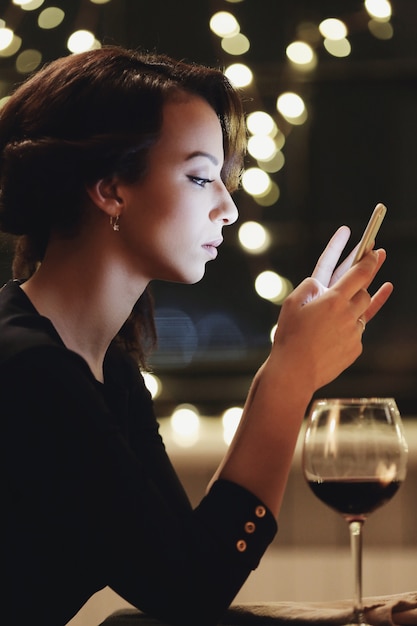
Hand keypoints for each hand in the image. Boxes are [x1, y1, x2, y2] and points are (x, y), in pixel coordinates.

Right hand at [271, 229, 392, 391]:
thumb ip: (308, 286)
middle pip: (364, 292)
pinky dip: (347, 330)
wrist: (295, 372)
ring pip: (362, 314)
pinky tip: (332, 334)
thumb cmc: (290, 337)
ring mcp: (354, 333)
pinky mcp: (355, 349)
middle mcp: (349, 315)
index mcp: (334, 300)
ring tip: (335, 314)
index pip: (360, 274)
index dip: (369, 260)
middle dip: (362, 284)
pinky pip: (356, 333)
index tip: (375, 251)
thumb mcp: (292, 304)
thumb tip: (319, 282)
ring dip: (353, 308)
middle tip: (362, 274)